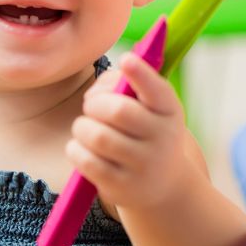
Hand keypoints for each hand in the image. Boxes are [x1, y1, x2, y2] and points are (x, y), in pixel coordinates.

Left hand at [66, 53, 187, 209]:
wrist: (163, 184)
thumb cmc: (147, 131)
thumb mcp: (150, 107)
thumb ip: (122, 84)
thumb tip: (97, 91)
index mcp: (169, 110)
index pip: (157, 90)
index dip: (141, 73)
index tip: (126, 59)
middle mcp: (162, 137)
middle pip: (119, 111)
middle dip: (95, 104)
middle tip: (91, 106)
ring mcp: (144, 164)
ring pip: (99, 137)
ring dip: (82, 127)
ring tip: (84, 128)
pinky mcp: (122, 186)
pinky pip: (88, 162)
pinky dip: (76, 149)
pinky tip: (80, 147)